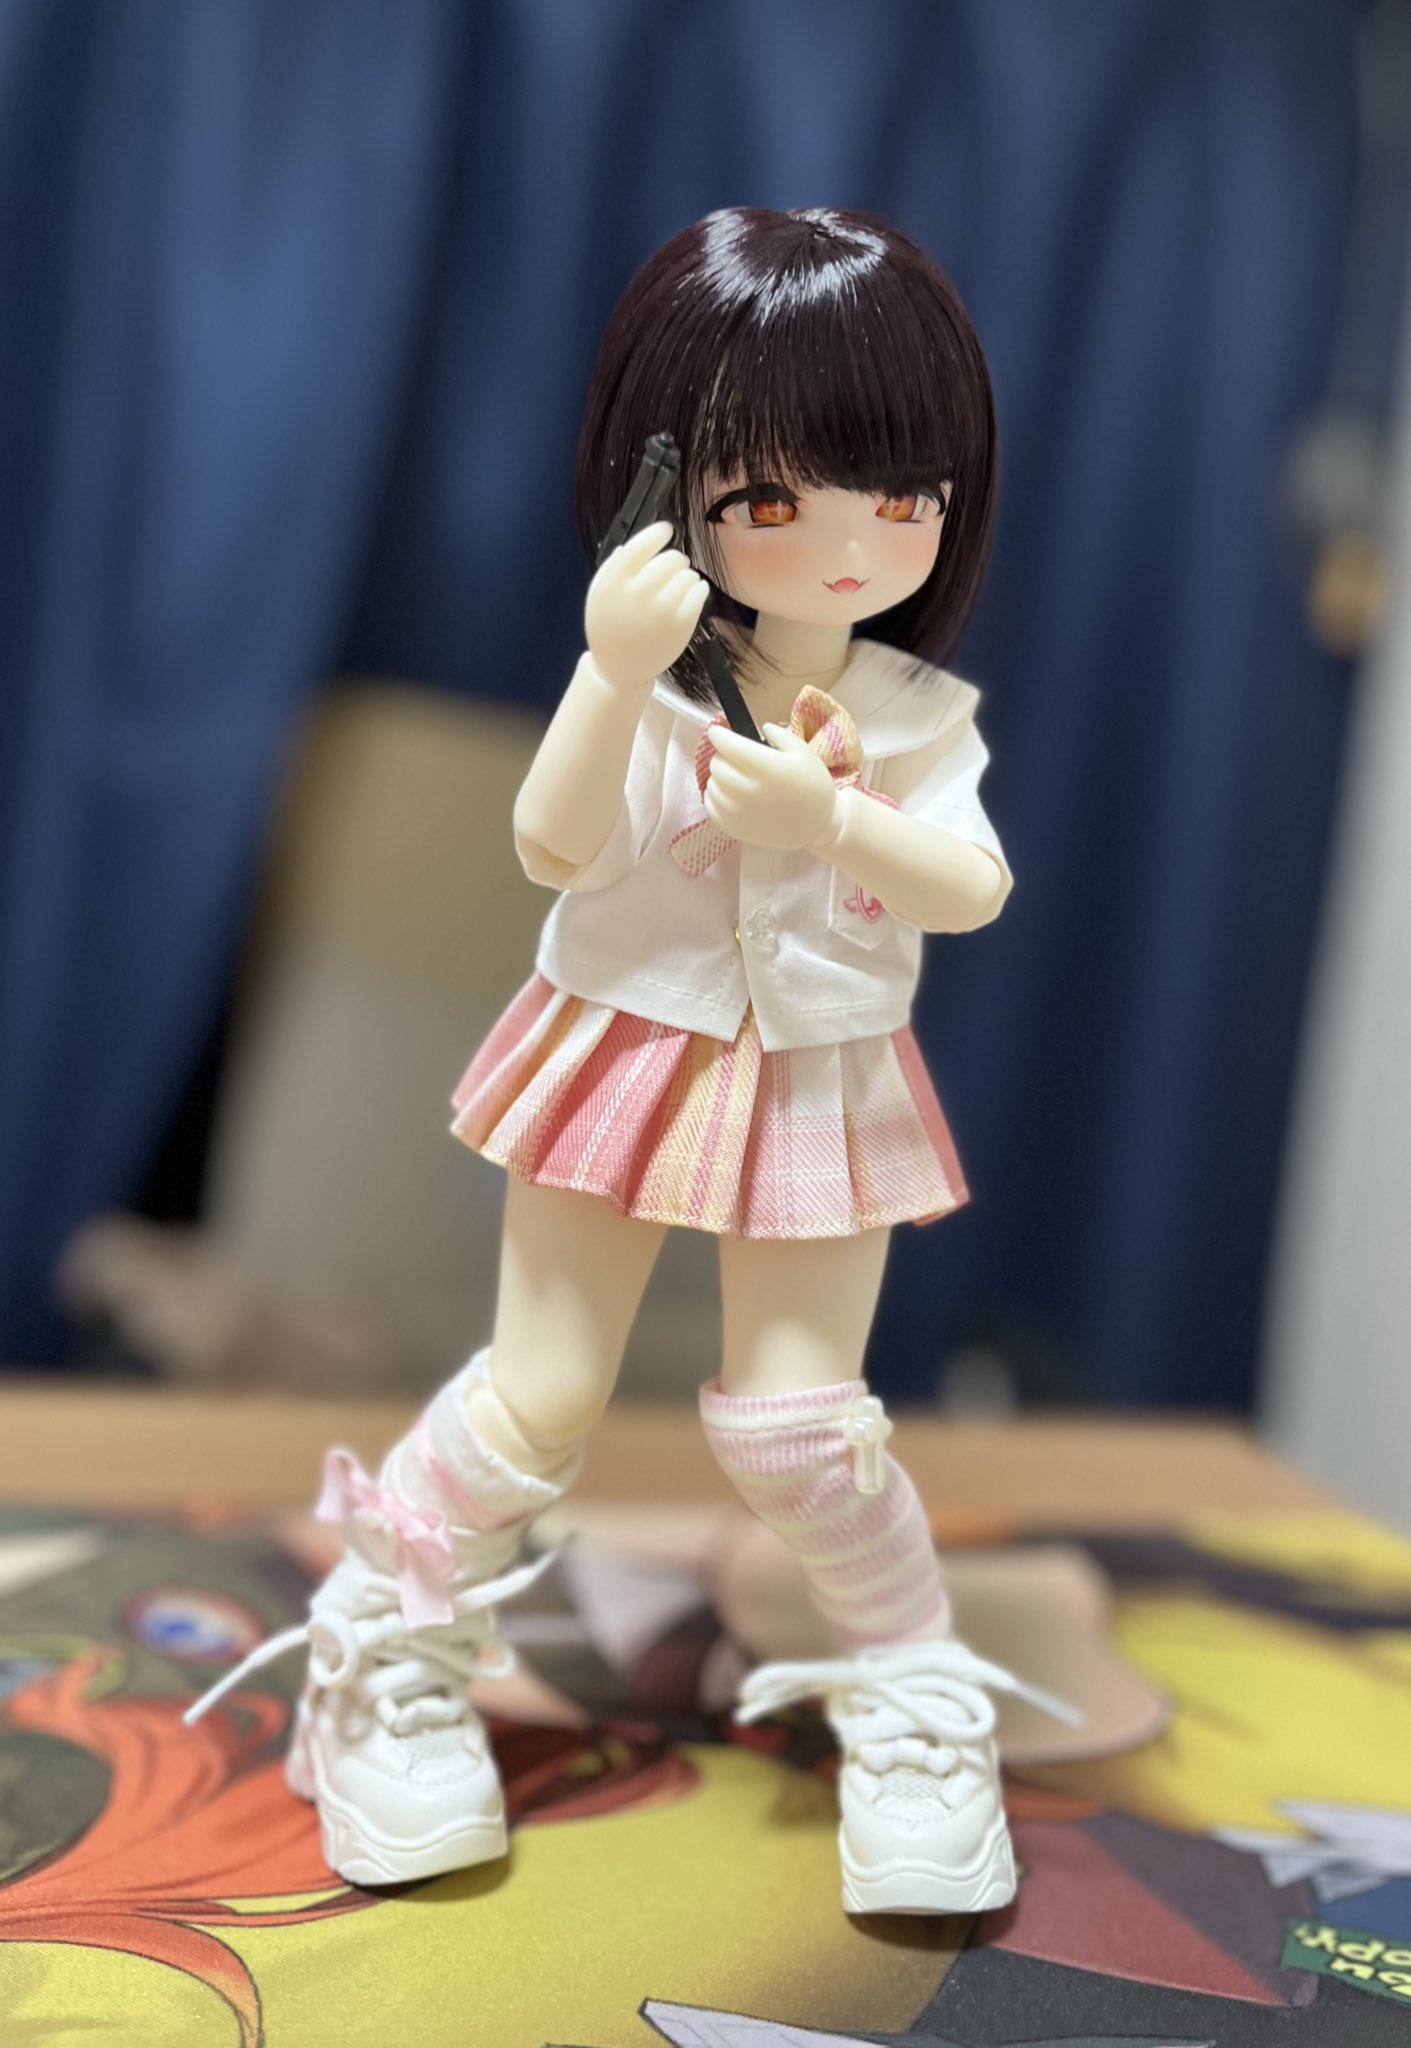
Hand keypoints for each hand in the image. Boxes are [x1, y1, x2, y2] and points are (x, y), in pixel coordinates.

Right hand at [584, 521, 709, 693]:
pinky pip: (699, 592)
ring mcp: (662, 609)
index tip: (666, 530)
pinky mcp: (681, 623)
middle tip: (674, 567)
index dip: (658, 533)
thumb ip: (615, 566)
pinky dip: (698, 589)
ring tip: (678, 586)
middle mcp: (639, 593)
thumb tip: (635, 544)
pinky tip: (690, 594)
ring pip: (688, 574)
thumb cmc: (610, 624)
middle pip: (671, 559)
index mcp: (615, 582)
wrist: (620, 667)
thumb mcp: (600, 592)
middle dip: (675, 559)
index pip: (642, 545)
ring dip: (686, 576)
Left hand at [704, 723, 841, 852]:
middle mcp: (750, 792)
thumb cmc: (812, 786)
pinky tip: (731, 795)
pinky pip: (710, 806)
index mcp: (769, 769)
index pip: (730, 746)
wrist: (815, 827)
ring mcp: (739, 813)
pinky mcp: (732, 828)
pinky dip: (716, 796)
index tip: (717, 732)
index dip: (719, 735)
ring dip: (720, 777)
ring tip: (737, 778)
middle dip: (723, 756)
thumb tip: (760, 727)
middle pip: (717, 765)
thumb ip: (780, 735)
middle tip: (736, 758)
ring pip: (711, 784)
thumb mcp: (804, 753)